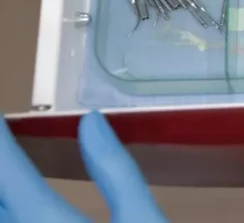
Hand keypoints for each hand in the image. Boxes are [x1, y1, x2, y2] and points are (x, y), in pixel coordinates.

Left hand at [0, 112, 165, 221]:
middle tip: (9, 143)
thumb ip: (118, 173)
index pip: (8, 171)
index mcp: (49, 222)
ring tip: (12, 171)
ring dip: (2, 193)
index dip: (0, 140)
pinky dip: (8, 210)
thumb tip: (93, 122)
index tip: (1, 118)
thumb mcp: (142, 220)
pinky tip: (19, 205)